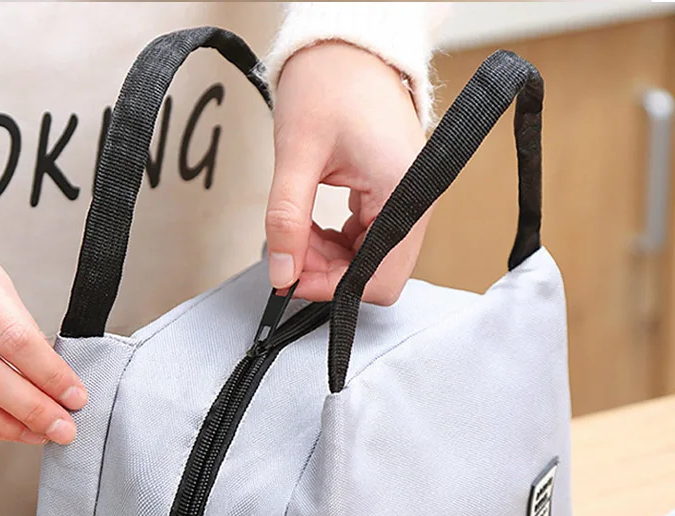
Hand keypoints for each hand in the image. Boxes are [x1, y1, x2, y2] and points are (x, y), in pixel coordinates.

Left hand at [266, 42, 429, 304]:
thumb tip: (282, 274)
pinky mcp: (394, 195)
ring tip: (295, 232)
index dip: (334, 287)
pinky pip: (367, 238)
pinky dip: (335, 242)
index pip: (381, 278)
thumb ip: (287, 220)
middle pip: (374, 273)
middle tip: (286, 253)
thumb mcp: (296, 154)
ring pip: (368, 260)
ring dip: (327, 257)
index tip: (292, 279)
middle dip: (326, 271)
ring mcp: (407, 200)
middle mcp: (415, 201)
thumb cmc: (328, 83)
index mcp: (403, 191)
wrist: (345, 46)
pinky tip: (311, 225)